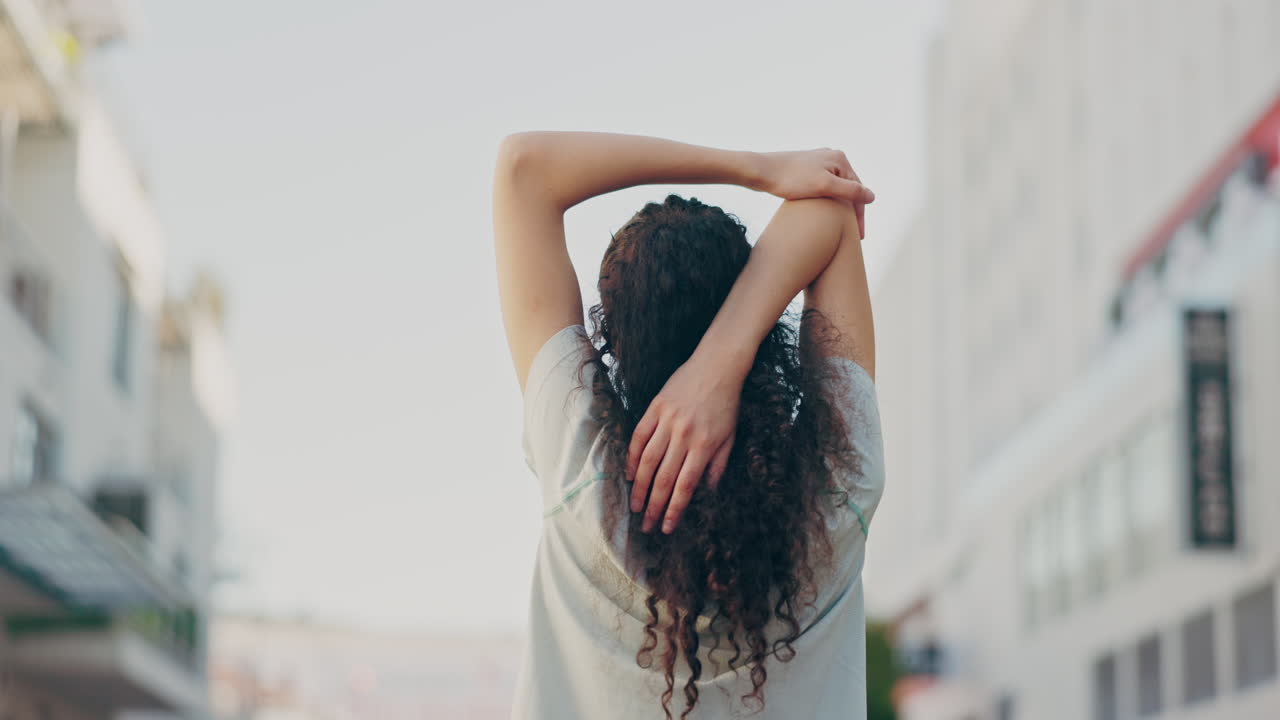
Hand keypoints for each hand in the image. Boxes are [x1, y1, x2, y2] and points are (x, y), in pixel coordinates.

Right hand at [627, 350, 744, 533]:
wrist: (717, 366)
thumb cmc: (726, 404)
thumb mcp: (729, 437)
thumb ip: (717, 466)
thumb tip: (708, 492)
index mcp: (704, 446)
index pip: (686, 486)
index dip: (674, 509)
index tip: (666, 527)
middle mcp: (684, 436)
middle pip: (664, 479)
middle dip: (654, 506)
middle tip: (646, 526)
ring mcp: (667, 421)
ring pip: (648, 461)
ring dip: (639, 487)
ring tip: (634, 506)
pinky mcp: (655, 408)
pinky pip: (639, 437)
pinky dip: (632, 457)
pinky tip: (629, 474)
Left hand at [758, 148, 872, 237]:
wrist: (761, 171)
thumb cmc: (791, 179)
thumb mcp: (824, 186)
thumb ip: (850, 191)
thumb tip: (872, 197)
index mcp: (840, 159)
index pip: (857, 190)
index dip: (859, 214)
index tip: (859, 236)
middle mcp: (831, 158)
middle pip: (848, 190)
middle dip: (851, 212)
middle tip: (853, 236)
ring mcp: (818, 164)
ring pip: (836, 190)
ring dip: (840, 209)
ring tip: (842, 228)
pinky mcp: (806, 171)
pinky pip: (824, 189)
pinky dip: (828, 203)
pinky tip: (826, 215)